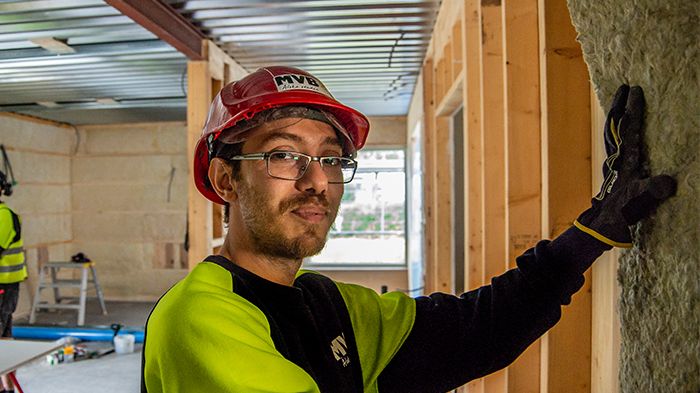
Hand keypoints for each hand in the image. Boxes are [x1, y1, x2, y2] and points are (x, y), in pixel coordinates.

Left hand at [574, 85, 675, 247]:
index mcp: (626, 159)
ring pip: (612, 131)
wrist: (603, 225)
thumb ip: (653, 191)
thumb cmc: (623, 213)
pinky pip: (614, 141)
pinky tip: (619, 128)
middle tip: (623, 85)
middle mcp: (616, 157)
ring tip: (619, 99)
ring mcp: (613, 162)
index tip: (635, 90)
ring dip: (615, 114)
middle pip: (615, 125)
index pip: (629, 129)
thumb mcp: (641, 202)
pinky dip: (616, 129)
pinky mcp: (613, 168)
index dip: (633, 109)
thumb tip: (668, 182)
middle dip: (619, 104)